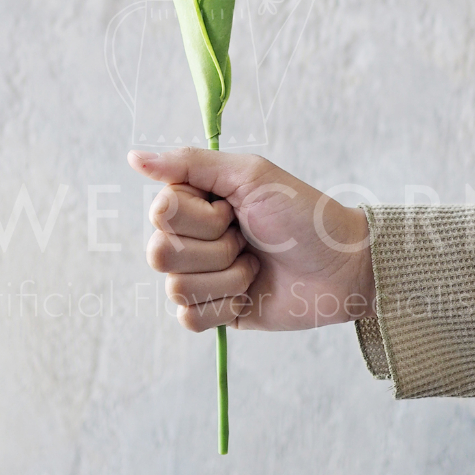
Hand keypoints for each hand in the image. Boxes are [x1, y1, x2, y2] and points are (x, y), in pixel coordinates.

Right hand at [127, 147, 374, 331]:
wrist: (341, 266)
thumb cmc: (301, 214)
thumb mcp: (249, 175)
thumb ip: (190, 163)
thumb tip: (133, 156)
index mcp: (194, 201)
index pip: (160, 213)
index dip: (199, 216)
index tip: (234, 209)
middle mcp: (190, 238)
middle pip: (160, 253)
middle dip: (215, 248)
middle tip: (247, 238)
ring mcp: (200, 277)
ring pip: (175, 288)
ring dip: (226, 277)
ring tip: (254, 266)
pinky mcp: (213, 312)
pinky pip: (189, 318)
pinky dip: (225, 306)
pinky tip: (249, 294)